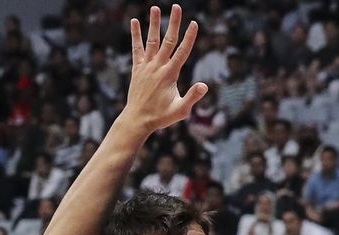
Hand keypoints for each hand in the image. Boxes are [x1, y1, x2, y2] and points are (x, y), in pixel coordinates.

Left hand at [122, 5, 207, 134]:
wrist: (137, 120)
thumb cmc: (161, 117)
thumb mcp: (180, 110)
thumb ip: (192, 97)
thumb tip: (205, 85)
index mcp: (169, 74)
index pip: (182, 52)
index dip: (189, 37)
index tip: (194, 23)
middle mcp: (157, 67)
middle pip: (168, 41)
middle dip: (174, 23)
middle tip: (177, 7)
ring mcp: (146, 66)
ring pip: (152, 41)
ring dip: (154, 24)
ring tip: (156, 8)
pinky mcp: (137, 68)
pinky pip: (137, 49)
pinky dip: (136, 35)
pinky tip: (134, 21)